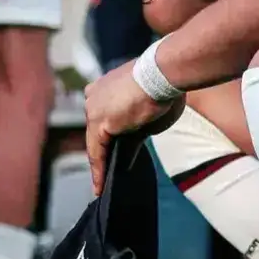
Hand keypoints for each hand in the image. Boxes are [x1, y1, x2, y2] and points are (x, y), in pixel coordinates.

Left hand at [84, 61, 183, 193]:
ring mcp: (93, 108)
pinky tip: (100, 186)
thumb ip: (137, 128)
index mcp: (105, 86)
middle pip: (97, 129)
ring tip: (102, 185)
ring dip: (100, 163)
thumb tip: (131, 148)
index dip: (108, 132)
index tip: (110, 147)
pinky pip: (97, 152)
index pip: (104, 114)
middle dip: (104, 149)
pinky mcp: (99, 124)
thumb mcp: (150, 109)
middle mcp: (94, 95)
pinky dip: (99, 170)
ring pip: (96, 142)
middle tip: (107, 171)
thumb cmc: (164, 85)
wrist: (164, 73)